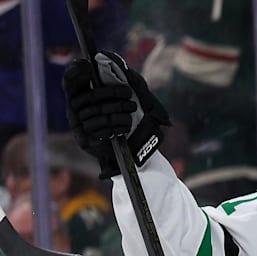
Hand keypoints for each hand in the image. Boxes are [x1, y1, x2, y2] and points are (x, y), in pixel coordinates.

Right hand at [63, 50, 170, 177]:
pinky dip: (117, 126)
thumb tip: (106, 55)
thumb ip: (121, 75)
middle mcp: (75, 110)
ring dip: (118, 109)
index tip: (86, 64)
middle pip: (88, 97)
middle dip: (110, 92)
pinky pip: (101, 129)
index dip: (75, 72)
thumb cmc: (130, 115)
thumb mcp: (130, 93)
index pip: (69, 82)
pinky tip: (126, 126)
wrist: (136, 146)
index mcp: (80, 96)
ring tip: (132, 108)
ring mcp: (79, 126)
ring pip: (97, 113)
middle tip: (128, 93)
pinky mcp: (86, 141)